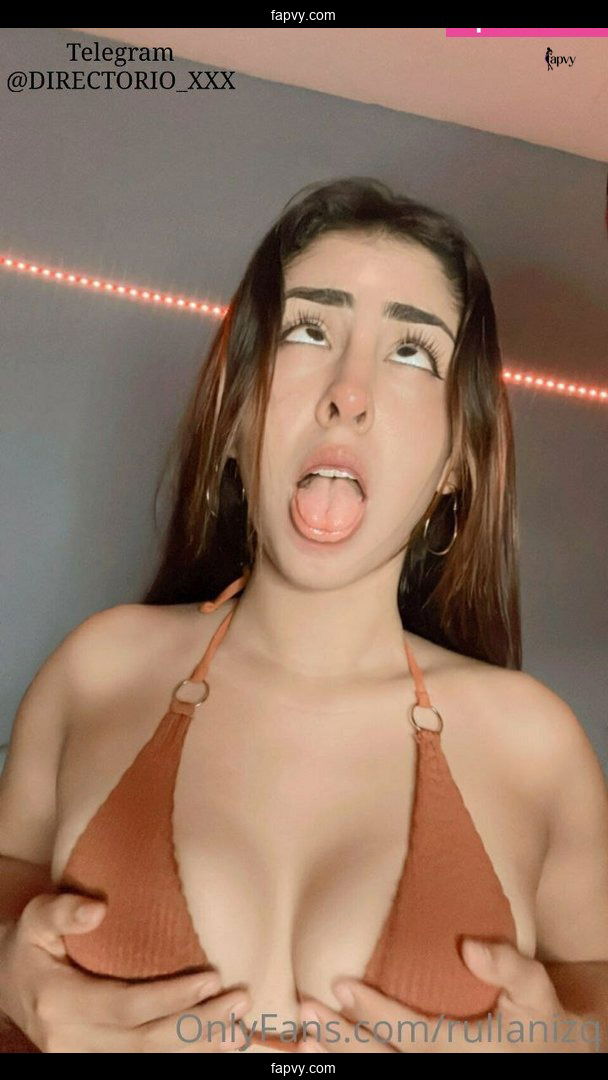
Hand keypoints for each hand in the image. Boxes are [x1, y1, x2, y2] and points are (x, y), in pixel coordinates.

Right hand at [0, 891, 251, 1051]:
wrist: (7, 982)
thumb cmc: (31, 944)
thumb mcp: (37, 918)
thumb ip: (64, 911)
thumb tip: (99, 908)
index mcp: (60, 1003)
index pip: (126, 1007)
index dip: (171, 997)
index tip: (212, 978)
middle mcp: (71, 1041)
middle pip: (144, 1042)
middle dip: (196, 1025)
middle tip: (239, 1001)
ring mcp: (82, 1058)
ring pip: (147, 1061)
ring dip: (196, 1047)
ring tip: (239, 1032)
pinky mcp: (94, 1062)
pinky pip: (142, 1064)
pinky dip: (178, 1055)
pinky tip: (211, 1046)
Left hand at [296, 939, 602, 1053]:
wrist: (551, 1058)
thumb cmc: (537, 1019)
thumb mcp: (534, 989)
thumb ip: (507, 966)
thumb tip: (470, 948)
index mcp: (463, 1051)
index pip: (410, 1033)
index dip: (374, 1011)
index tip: (339, 984)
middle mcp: (441, 1071)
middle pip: (381, 1061)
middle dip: (341, 1039)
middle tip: (306, 1012)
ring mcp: (428, 1079)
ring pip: (373, 1074)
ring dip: (333, 1060)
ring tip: (297, 1043)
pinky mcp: (422, 1078)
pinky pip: (378, 1074)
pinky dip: (341, 1066)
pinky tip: (310, 1052)